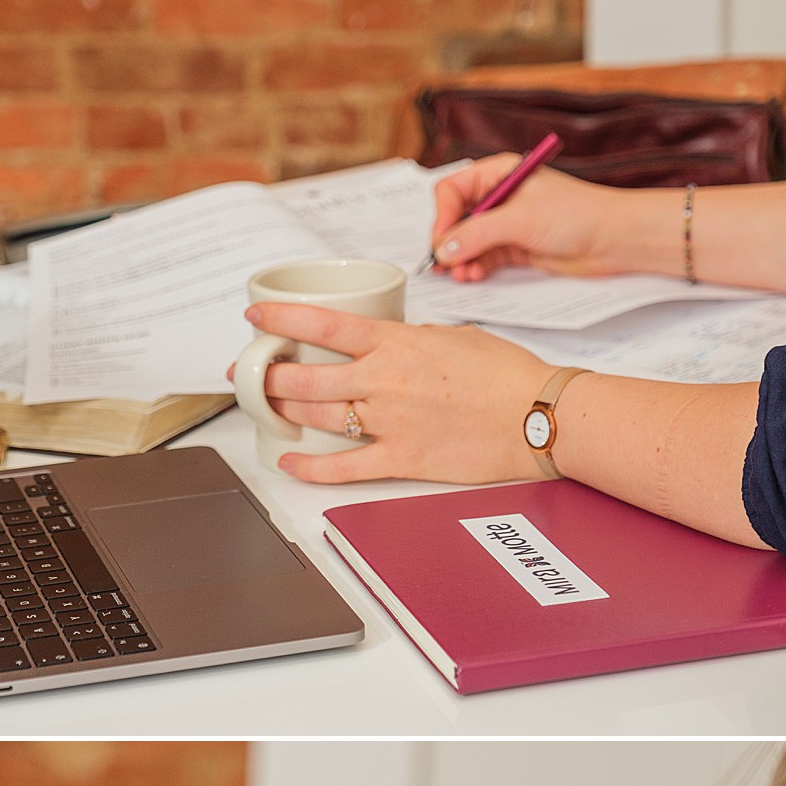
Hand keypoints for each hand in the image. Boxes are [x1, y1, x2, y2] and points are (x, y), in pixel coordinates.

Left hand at [238, 303, 552, 485]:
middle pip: (305, 377)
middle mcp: (384, 381)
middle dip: (268, 374)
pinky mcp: (401, 459)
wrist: (537, 415)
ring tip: (266, 407)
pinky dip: (310, 468)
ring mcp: (389, 422)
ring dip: (284, 412)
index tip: (256, 316)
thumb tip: (389, 345)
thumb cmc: (505, 374)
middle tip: (249, 372)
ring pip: (317, 416)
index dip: (281, 319)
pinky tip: (289, 462)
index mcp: (396, 343)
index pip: (323, 325)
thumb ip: (410, 340)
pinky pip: (343, 467)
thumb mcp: (451, 336)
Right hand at [430, 155, 643, 281]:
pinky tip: (473, 277)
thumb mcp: (520, 220)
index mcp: (499, 174)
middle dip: (449, 242)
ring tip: (461, 276)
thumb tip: (444, 249)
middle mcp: (500, 197)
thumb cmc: (577, 214)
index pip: (453, 191)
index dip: (443, 217)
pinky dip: (476, 268)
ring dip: (461, 260)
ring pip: (469, 242)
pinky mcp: (517, 248)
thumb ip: (478, 234)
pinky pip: (485, 258)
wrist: (613, 238)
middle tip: (444, 266)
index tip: (442, 242)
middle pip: (457, 218)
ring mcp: (508, 224)